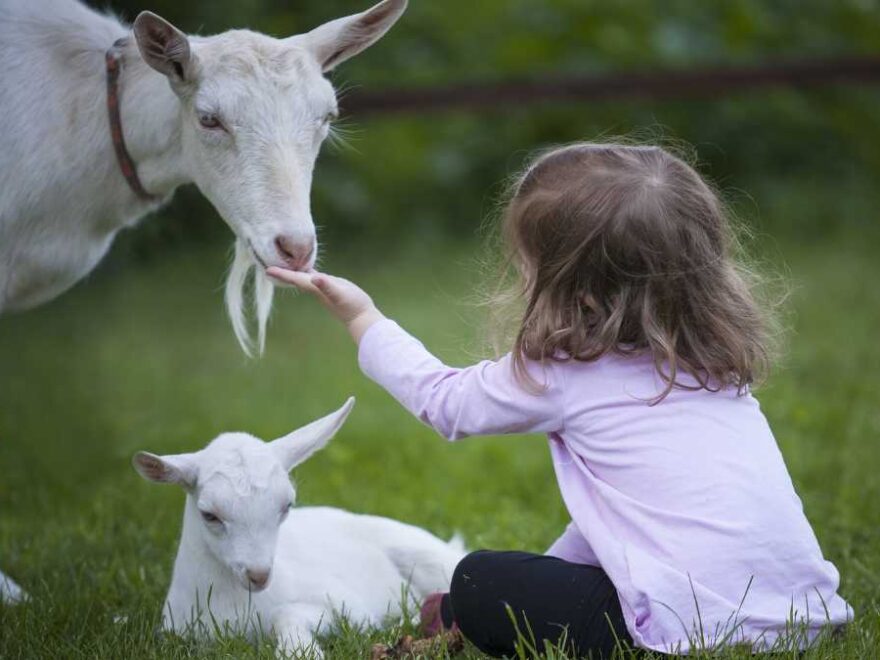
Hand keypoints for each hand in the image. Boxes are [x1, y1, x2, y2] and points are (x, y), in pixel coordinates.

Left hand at [266, 268, 385, 342]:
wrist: (362, 318)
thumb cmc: (352, 306)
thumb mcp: (340, 293)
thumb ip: (327, 286)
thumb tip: (316, 278)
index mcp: (315, 288)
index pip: (295, 279)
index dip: (282, 273)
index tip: (267, 269)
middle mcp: (316, 289)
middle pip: (295, 279)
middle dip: (283, 273)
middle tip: (268, 266)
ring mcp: (323, 289)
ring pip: (303, 278)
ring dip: (293, 272)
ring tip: (284, 265)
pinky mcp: (331, 287)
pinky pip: (314, 278)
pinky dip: (308, 272)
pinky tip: (307, 269)